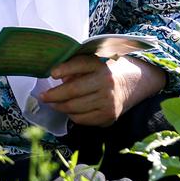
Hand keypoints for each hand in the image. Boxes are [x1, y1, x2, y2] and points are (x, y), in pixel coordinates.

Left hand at [37, 54, 164, 126]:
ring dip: (60, 106)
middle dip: (53, 95)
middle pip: (72, 91)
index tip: (51, 73)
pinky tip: (69, 110)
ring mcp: (108, 102)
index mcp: (102, 66)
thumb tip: (58, 77)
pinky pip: (83, 119)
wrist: (136, 82)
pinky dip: (72, 115)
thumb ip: (77, 66)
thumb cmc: (110, 69)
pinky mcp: (109, 116)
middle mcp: (106, 83)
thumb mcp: (97, 60)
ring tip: (53, 103)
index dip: (63, 69)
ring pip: (75, 108)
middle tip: (43, 96)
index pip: (79, 65)